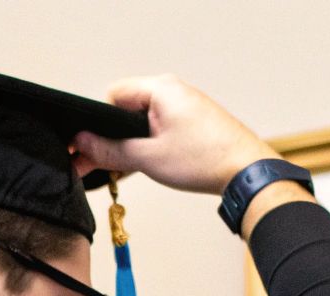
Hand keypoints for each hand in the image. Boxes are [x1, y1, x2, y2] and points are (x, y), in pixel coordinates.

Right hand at [72, 75, 279, 195]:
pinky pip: (159, 129)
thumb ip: (110, 150)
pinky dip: (149, 146)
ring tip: (126, 170)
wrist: (247, 172)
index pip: (112, 96)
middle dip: (112, 137)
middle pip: (126, 110)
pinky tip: (146, 166)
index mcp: (160, 89)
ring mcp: (183, 106)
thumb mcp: (148, 158)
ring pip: (142, 122)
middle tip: (101, 164)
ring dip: (131, 145)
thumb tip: (82, 144)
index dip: (98, 123)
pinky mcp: (192, 122)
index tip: (90, 147)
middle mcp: (172, 91)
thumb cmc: (207, 160)